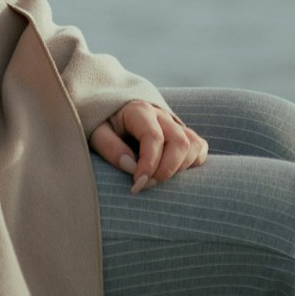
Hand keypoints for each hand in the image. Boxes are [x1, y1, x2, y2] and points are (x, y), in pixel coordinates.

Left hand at [89, 100, 208, 193]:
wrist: (110, 110)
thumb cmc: (103, 124)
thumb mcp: (95, 131)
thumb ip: (110, 147)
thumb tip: (130, 166)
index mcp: (138, 110)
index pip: (153, 137)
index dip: (148, 164)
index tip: (137, 184)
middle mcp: (161, 114)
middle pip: (179, 142)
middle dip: (166, 170)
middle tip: (147, 185)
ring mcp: (174, 123)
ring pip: (193, 144)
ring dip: (181, 168)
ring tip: (158, 179)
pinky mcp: (183, 133)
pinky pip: (199, 146)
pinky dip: (193, 163)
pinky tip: (174, 172)